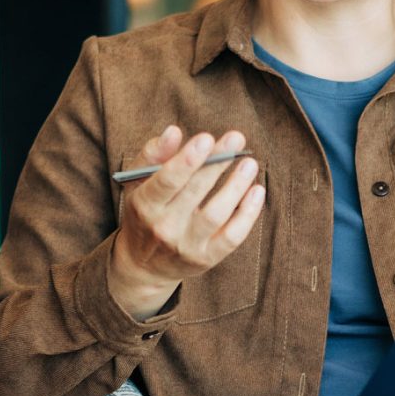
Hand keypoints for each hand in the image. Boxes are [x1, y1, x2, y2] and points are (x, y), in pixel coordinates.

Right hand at [108, 126, 265, 319]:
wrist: (143, 264)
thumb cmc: (143, 212)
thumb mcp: (137, 183)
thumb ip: (153, 154)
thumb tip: (173, 131)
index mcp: (144, 205)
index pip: (166, 181)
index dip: (187, 160)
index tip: (207, 138)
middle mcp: (164, 227)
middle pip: (195, 192)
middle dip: (217, 163)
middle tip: (236, 138)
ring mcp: (186, 245)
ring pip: (216, 214)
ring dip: (235, 186)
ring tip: (249, 163)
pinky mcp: (206, 259)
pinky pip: (232, 236)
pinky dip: (248, 214)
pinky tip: (257, 191)